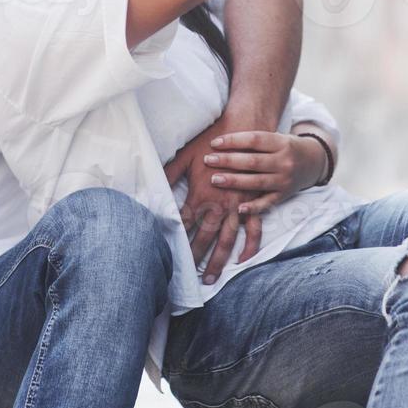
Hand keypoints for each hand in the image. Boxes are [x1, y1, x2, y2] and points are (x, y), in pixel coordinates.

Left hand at [164, 113, 268, 283]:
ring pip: (227, 240)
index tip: (165, 256)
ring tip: (210, 278)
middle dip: (194, 258)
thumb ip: (170, 172)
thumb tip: (153, 185)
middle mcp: (220, 205)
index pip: (184, 223)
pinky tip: (243, 260)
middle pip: (204, 238)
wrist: (245, 129)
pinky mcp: (253, 203)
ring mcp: (238, 206)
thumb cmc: (214, 140)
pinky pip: (254, 229)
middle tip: (185, 278)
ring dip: (219, 260)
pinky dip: (249, 245)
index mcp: (201, 194)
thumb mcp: (187, 154)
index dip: (175, 240)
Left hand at [205, 130, 327, 216]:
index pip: (254, 140)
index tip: (214, 143)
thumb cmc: (285, 147)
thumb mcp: (276, 137)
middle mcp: (284, 162)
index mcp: (281, 143)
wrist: (313, 162)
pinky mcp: (284, 195)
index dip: (233, 140)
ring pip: (257, 182)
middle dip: (228, 160)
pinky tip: (238, 208)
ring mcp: (285, 180)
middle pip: (252, 161)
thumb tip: (220, 139)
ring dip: (234, 181)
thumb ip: (254, 140)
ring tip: (214, 179)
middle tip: (208, 160)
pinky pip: (267, 203)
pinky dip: (253, 207)